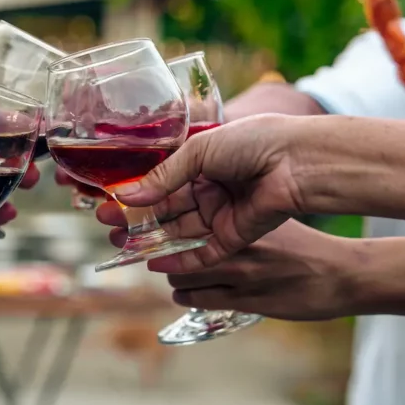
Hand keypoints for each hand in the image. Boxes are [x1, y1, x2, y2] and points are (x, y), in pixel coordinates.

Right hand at [104, 114, 308, 267]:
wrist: (296, 161)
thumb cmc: (253, 142)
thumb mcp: (199, 151)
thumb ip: (162, 176)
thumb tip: (126, 195)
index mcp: (203, 164)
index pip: (161, 183)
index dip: (135, 194)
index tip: (108, 203)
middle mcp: (210, 190)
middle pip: (166, 210)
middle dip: (137, 219)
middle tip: (108, 227)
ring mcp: (221, 215)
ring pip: (180, 232)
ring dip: (152, 240)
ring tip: (122, 245)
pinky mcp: (234, 238)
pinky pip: (203, 254)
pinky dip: (179, 260)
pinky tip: (154, 263)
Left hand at [161, 221, 361, 320]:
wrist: (342, 276)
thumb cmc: (309, 247)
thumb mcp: (272, 223)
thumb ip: (239, 221)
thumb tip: (206, 218)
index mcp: (243, 221)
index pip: (188, 222)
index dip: (168, 229)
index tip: (157, 231)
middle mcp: (238, 246)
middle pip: (177, 251)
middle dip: (166, 257)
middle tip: (166, 258)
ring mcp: (240, 276)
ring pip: (182, 278)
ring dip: (176, 279)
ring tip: (180, 278)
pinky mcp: (245, 302)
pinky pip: (199, 300)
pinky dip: (187, 297)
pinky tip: (190, 294)